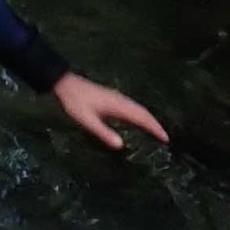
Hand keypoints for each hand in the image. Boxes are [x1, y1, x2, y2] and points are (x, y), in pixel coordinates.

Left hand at [52, 72, 168, 150]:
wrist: (64, 83)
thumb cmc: (74, 102)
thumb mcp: (86, 120)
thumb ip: (103, 132)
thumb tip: (121, 146)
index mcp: (117, 105)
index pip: (141, 117)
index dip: (154, 127)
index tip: (166, 138)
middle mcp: (120, 100)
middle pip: (142, 111)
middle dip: (155, 124)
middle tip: (165, 138)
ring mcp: (116, 97)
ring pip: (137, 108)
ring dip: (148, 119)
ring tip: (156, 131)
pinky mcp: (111, 98)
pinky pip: (131, 107)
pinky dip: (140, 114)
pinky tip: (137, 120)